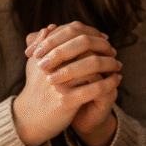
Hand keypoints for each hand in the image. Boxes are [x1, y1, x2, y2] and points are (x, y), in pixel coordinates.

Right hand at [13, 22, 120, 145]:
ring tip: (117, 65)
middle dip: (103, 47)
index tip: (104, 38)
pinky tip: (116, 80)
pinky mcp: (65, 101)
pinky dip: (109, 82)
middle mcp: (49, 66)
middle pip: (83, 46)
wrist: (28, 120)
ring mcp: (58, 84)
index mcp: (44, 53)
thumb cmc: (36, 90)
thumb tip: (52, 26)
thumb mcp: (35, 64)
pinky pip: (94, 88)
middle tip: (113, 51)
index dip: (91, 34)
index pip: (72, 33)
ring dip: (109, 64)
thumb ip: (42, 44)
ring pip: (91, 67)